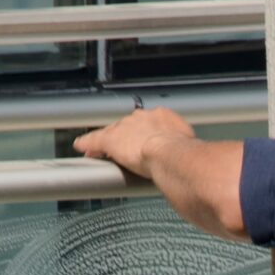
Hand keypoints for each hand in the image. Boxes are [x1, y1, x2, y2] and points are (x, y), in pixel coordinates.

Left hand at [74, 106, 197, 176]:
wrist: (170, 153)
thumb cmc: (183, 153)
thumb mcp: (189, 146)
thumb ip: (185, 148)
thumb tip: (192, 158)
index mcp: (162, 116)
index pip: (149, 122)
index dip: (144, 134)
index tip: (145, 142)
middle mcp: (142, 117)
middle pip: (128, 126)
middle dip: (126, 138)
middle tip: (127, 152)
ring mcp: (125, 128)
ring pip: (112, 133)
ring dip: (107, 143)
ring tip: (102, 154)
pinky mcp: (110, 140)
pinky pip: (95, 140)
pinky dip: (87, 143)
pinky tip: (82, 147)